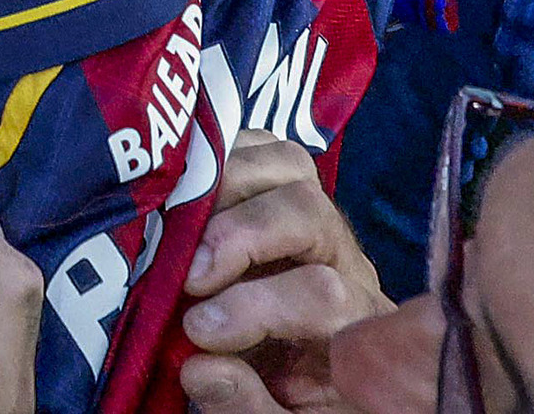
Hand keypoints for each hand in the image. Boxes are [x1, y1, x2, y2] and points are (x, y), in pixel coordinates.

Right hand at [177, 133, 391, 413]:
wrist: (308, 371)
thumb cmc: (292, 398)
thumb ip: (247, 407)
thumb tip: (200, 367)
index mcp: (356, 326)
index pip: (322, 294)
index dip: (255, 308)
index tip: (197, 331)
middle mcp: (344, 258)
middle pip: (309, 212)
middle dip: (240, 237)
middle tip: (187, 277)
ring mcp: (315, 214)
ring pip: (288, 165)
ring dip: (223, 187)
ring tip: (176, 226)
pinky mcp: (283, 188)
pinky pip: (260, 145)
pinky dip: (218, 155)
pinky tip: (183, 188)